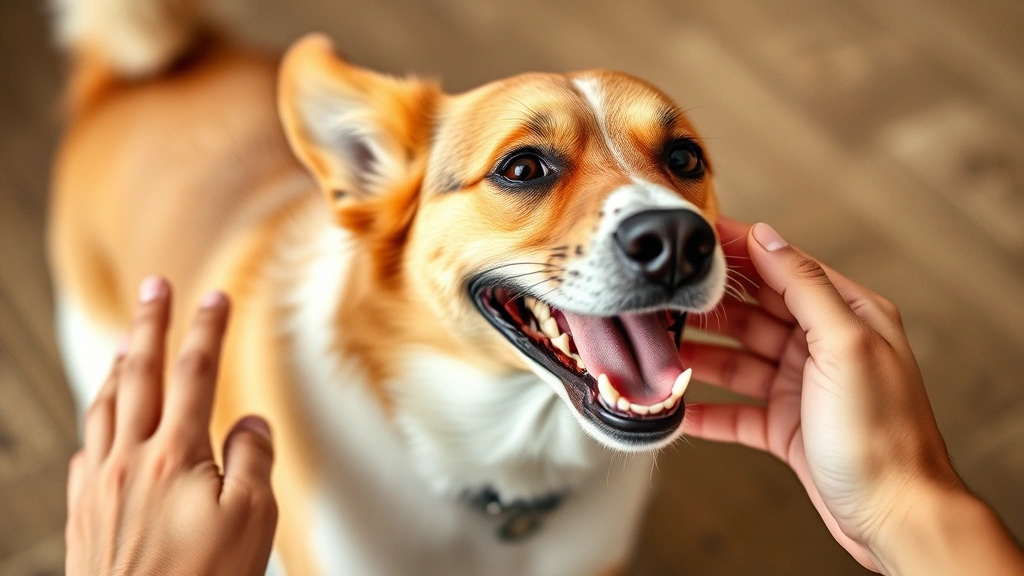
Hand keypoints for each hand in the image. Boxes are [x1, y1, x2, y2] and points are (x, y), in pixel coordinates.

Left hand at [65, 277, 276, 575]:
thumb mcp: (253, 519)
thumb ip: (253, 460)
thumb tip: (248, 423)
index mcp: (175, 455)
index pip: (195, 373)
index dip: (206, 329)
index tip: (215, 297)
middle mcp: (130, 460)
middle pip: (141, 374)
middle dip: (150, 324)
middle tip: (155, 287)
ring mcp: (99, 486)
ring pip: (105, 406)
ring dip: (120, 366)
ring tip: (131, 343)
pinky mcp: (84, 514)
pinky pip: (86, 448)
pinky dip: (97, 420)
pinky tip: (104, 422)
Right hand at [681, 219, 963, 571]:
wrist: (894, 517)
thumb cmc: (881, 435)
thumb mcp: (844, 345)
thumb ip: (805, 286)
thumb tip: (768, 236)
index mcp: (846, 316)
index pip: (782, 268)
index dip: (737, 253)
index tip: (692, 241)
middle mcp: (822, 347)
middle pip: (753, 313)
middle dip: (707, 308)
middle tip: (660, 300)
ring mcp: (801, 387)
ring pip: (737, 360)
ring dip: (699, 356)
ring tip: (657, 351)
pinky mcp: (785, 427)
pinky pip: (735, 410)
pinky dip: (705, 408)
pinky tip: (676, 406)